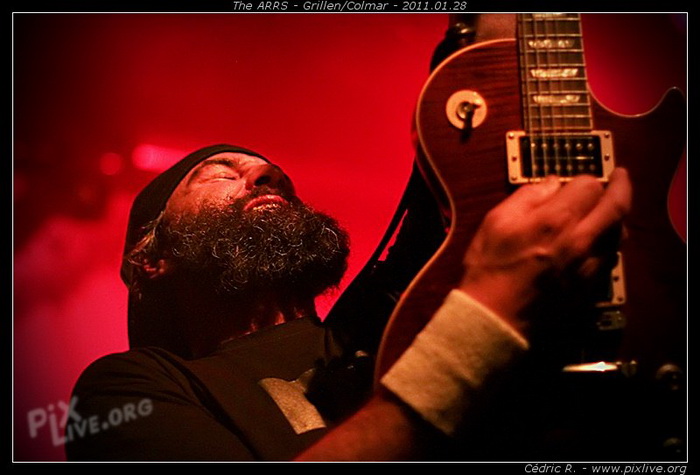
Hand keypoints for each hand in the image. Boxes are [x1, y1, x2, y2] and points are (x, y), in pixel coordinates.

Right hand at [459, 168, 631, 336]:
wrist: (494, 317)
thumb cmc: (489, 270)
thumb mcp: (496, 222)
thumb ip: (526, 197)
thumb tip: (551, 184)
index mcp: (555, 220)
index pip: (589, 185)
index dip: (581, 180)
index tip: (574, 182)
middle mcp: (580, 240)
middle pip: (617, 205)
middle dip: (621, 186)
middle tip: (620, 177)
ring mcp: (589, 265)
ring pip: (620, 232)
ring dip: (616, 217)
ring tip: (606, 211)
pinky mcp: (590, 286)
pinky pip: (611, 257)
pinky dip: (609, 243)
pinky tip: (597, 241)